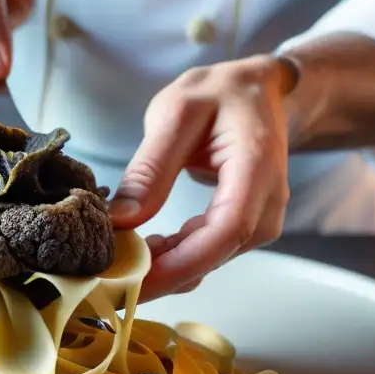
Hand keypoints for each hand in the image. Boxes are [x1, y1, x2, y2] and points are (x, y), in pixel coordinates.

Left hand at [109, 54, 298, 302]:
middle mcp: (267, 203)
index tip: (134, 281)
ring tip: (116, 264)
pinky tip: (141, 252)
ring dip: (164, 270)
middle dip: (161, 276)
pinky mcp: (244, 225)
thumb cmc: (219, 94)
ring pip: (209, 260)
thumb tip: (121, 221)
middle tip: (108, 283)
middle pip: (215, 254)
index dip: (179, 264)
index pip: (225, 230)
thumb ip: (150, 169)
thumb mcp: (176, 114)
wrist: (257, 90)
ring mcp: (260, 218)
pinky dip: (174, 258)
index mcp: (256, 168)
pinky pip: (208, 252)